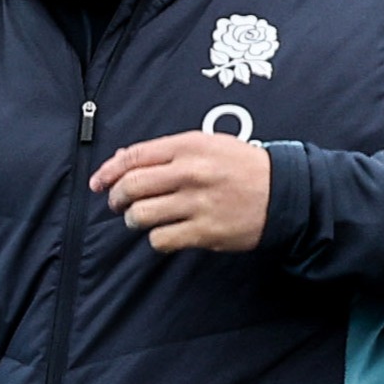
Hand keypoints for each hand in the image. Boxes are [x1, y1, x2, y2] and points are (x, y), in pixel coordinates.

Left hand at [86, 131, 270, 253]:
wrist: (286, 192)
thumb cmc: (243, 167)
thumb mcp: (208, 144)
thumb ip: (166, 152)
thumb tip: (123, 159)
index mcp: (189, 146)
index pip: (134, 156)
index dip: (108, 171)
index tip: (98, 183)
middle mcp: (191, 172)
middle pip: (131, 187)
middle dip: (116, 198)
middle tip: (118, 204)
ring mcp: (198, 203)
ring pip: (141, 214)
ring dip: (134, 219)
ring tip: (142, 218)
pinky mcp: (205, 231)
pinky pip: (161, 239)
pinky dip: (157, 238)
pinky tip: (166, 233)